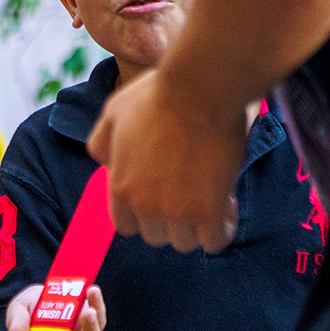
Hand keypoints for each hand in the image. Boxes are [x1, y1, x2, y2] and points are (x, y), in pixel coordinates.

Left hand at [87, 67, 246, 252]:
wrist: (200, 88)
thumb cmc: (160, 94)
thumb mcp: (113, 113)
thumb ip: (101, 143)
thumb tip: (104, 164)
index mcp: (119, 185)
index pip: (125, 225)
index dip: (144, 214)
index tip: (162, 197)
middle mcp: (142, 204)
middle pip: (155, 236)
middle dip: (172, 221)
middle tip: (191, 195)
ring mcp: (174, 210)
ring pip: (184, 243)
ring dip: (198, 227)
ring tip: (212, 199)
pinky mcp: (208, 210)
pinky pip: (214, 242)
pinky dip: (223, 230)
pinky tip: (229, 208)